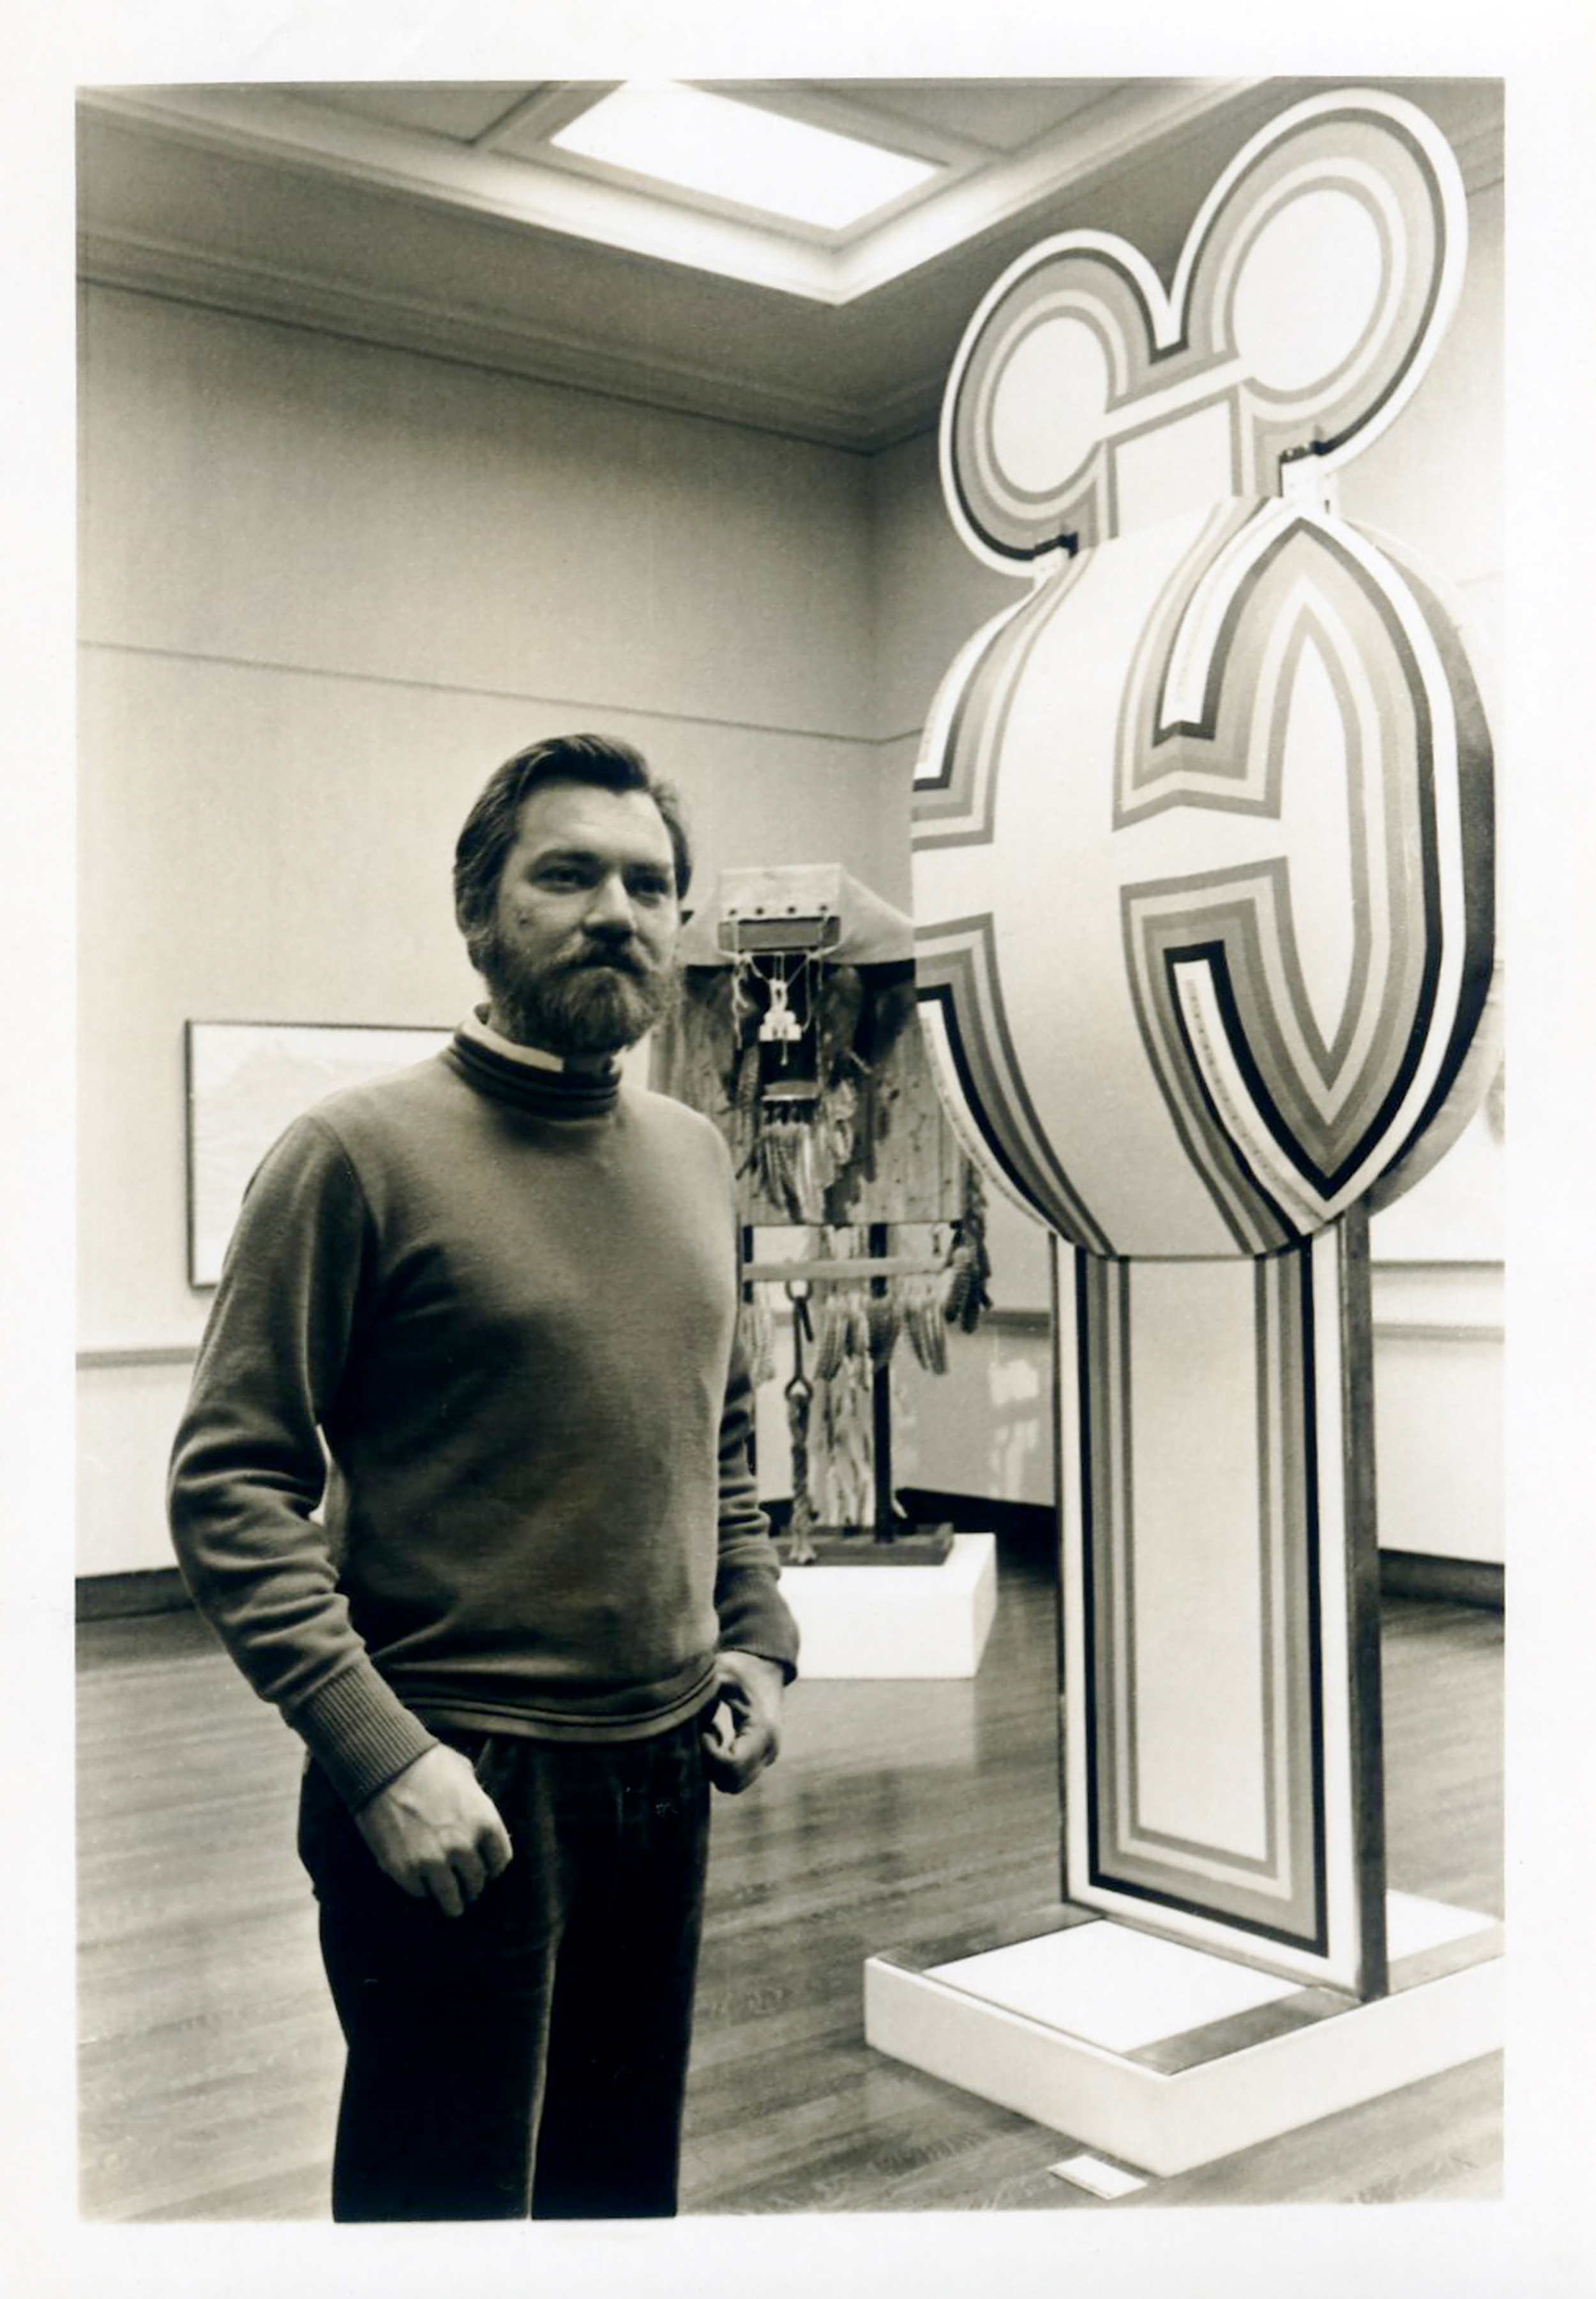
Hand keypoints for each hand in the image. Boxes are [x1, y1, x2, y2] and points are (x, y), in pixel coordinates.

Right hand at [354, 1743, 512, 1916]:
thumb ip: (476, 1800)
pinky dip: (422, 1890)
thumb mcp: (465, 1774)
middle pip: (477, 1882)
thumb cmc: (427, 1763)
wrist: (385, 1766)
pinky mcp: (405, 1871)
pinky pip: (420, 1893)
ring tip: (452, 1905)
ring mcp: (434, 1862)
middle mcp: (464, 1847)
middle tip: (468, 1888)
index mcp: (485, 1822)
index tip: (487, 1868)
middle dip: (473, 1885)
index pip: (500, 1860)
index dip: (493, 1865)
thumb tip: (478, 1810)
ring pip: (451, 1899)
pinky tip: (421, 1884)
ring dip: (453, 1903)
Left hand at [700, 1650, 784, 1793]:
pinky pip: (735, 1777)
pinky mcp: (759, 1759)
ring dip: (713, 1765)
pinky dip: (719, 1764)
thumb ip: (701, 1694)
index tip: (701, 1730)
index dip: (709, 1754)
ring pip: (732, 1784)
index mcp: (762, 1731)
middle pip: (731, 1782)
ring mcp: (765, 1758)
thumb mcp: (721, 1673)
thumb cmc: (741, 1667)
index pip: (732, 1765)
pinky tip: (714, 1734)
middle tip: (700, 1732)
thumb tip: (675, 1715)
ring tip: (708, 1731)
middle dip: (708, 1763)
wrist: (767, 1666)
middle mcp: (768, 1750)